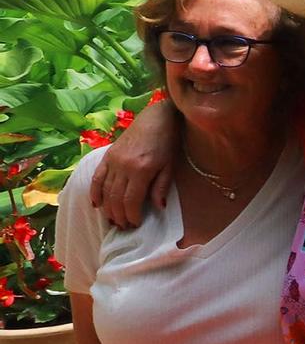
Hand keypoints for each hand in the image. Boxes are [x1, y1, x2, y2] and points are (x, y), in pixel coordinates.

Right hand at [89, 100, 176, 228]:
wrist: (156, 117)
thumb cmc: (168, 141)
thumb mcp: (170, 165)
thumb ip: (161, 187)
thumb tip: (158, 208)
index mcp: (141, 170)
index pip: (131, 201)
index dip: (132, 216)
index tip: (135, 225)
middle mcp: (123, 166)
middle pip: (116, 198)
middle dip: (119, 216)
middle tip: (124, 226)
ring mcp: (113, 160)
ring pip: (105, 190)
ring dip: (108, 208)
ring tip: (113, 220)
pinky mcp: (107, 155)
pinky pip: (96, 177)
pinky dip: (94, 192)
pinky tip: (96, 204)